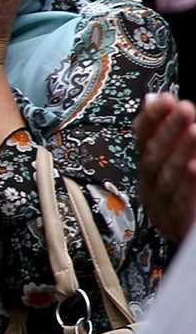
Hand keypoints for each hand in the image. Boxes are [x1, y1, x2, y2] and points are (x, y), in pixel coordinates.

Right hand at [137, 92, 195, 243]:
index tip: (164, 99)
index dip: (150, 119)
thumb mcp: (176, 158)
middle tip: (184, 108)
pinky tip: (194, 166)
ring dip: (180, 152)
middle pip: (152, 157)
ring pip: (165, 177)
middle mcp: (150, 186)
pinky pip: (180, 202)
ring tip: (195, 130)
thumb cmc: (186, 194)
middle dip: (168, 131)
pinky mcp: (176, 225)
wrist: (192, 234)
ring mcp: (161, 207)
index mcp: (149, 168)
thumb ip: (166, 133)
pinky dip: (187, 183)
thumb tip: (154, 99)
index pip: (142, 139)